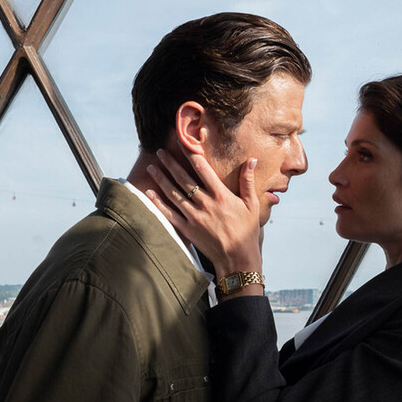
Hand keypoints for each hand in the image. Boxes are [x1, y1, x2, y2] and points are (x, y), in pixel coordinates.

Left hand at [145, 149, 262, 280]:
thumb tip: (251, 160)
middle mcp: (205, 203)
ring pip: (173, 194)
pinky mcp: (188, 230)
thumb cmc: (247, 231)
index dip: (191, 154)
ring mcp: (194, 217)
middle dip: (170, 164)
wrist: (237, 258)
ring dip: (161, 179)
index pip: (202, 169)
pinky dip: (158, 203)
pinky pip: (169, 214)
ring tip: (151, 167)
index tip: (182, 143)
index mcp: (221, 195)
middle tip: (160, 152)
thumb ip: (247, 181)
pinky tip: (150, 193)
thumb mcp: (252, 204)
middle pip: (183, 179)